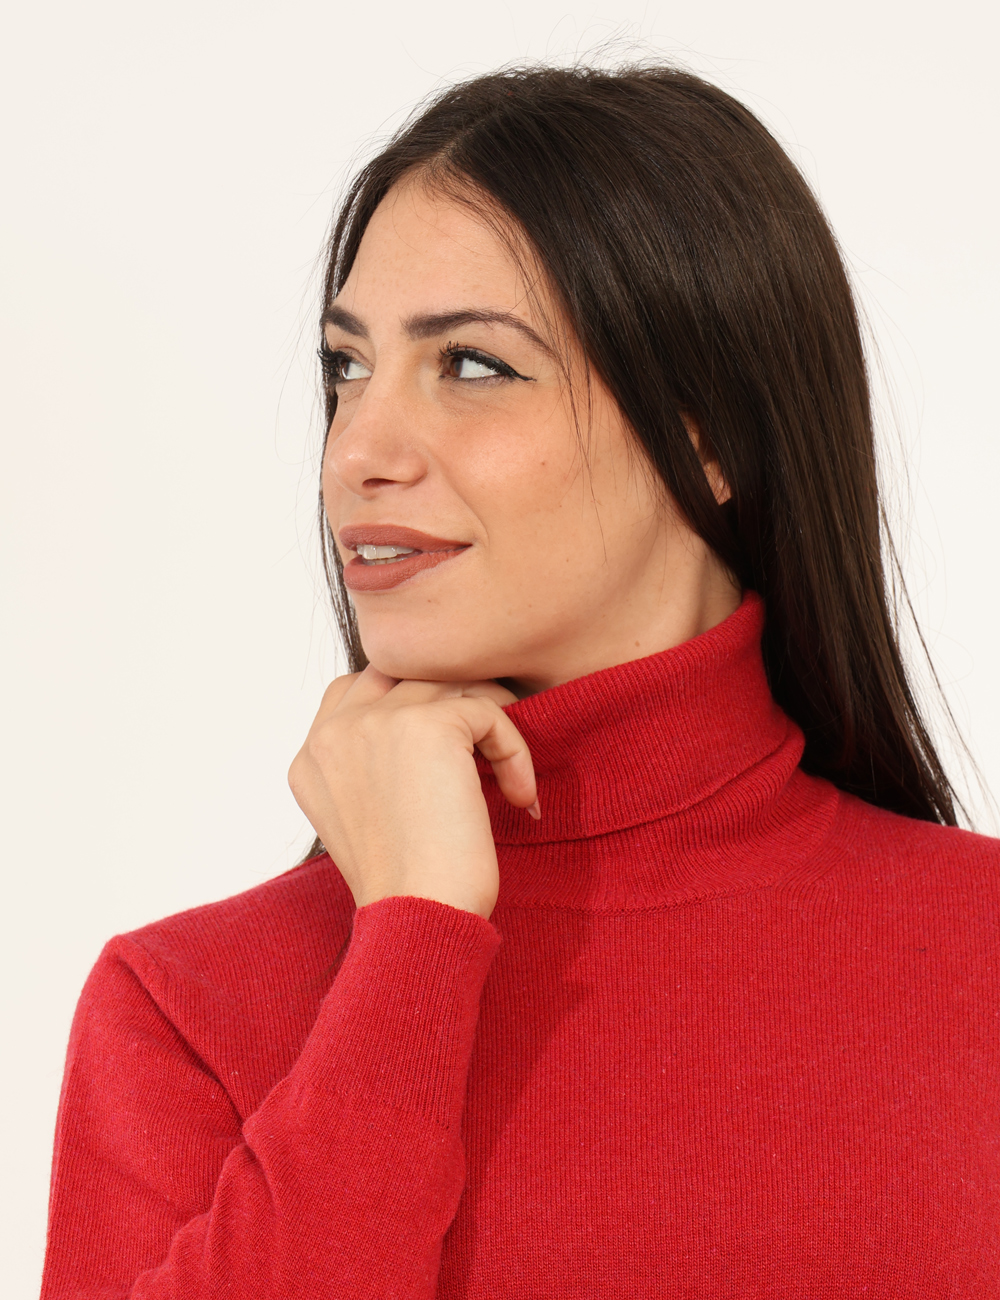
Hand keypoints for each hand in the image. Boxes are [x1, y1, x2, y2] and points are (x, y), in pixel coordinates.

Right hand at [288, 667, 538, 919]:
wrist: (422, 917)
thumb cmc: (409, 884)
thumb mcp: (368, 816)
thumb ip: (373, 763)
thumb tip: (438, 719)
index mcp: (310, 757)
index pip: (356, 690)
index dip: (409, 705)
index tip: (448, 754)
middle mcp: (333, 732)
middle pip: (402, 673)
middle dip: (449, 698)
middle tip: (486, 742)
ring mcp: (375, 722)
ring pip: (449, 684)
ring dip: (489, 723)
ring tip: (507, 773)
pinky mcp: (426, 725)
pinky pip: (487, 711)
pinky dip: (514, 750)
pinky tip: (519, 796)